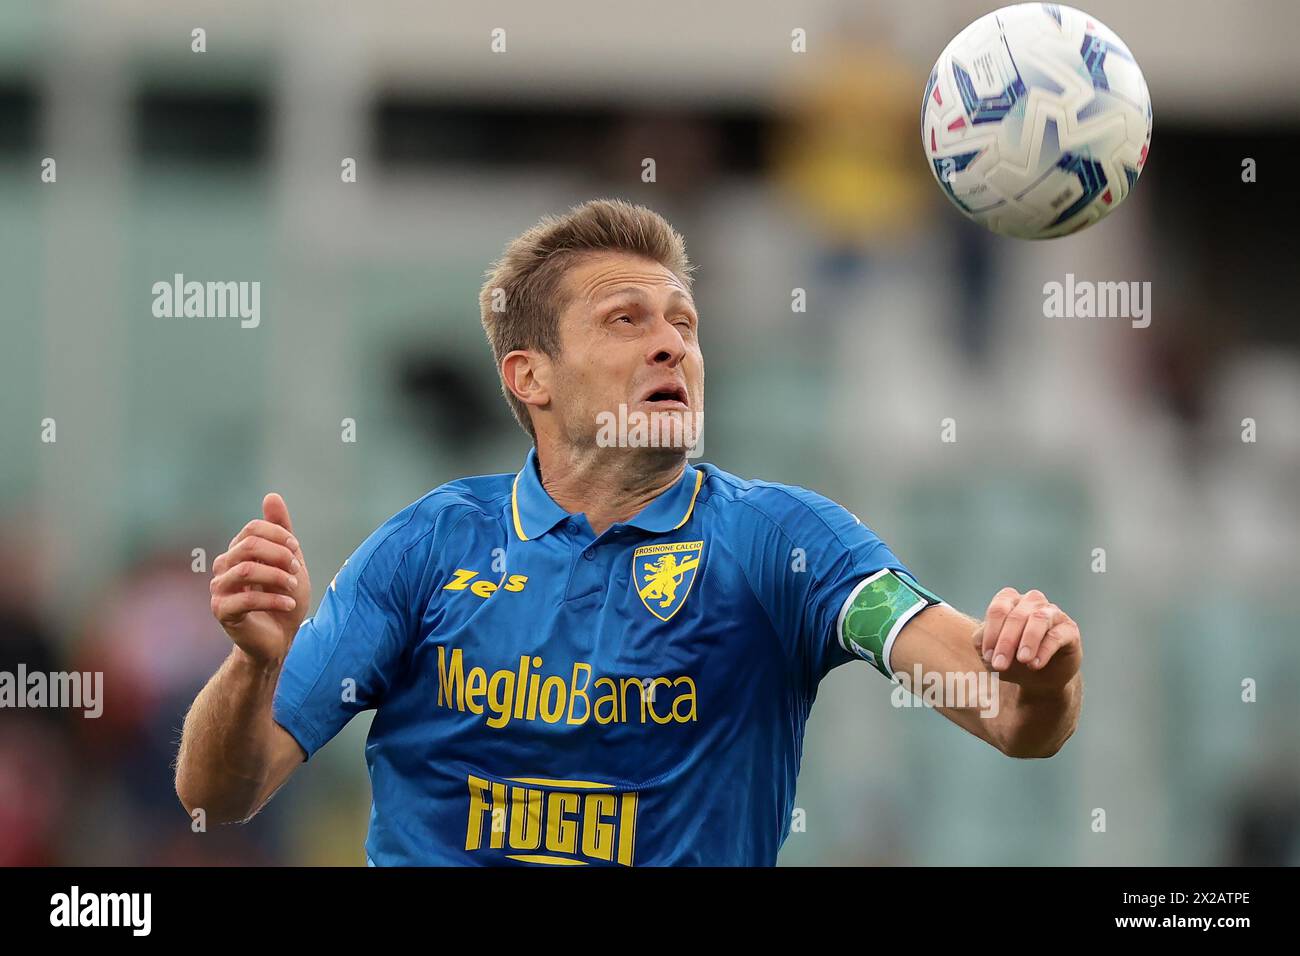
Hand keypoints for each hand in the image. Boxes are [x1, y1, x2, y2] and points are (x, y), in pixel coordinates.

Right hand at [210, 493, 311, 666]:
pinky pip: (247, 599)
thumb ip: (281, 531)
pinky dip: (274, 600)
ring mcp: (219, 589)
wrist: (279, 638)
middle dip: (279, 555)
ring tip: (293, 587)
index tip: (296, 550)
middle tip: (296, 568)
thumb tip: (271, 496)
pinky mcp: (222, 611)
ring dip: (277, 576)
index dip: (279, 536)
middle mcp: (223, 566)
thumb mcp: (289, 561)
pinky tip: (289, 604)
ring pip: (246, 570)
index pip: (253, 528)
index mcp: (237, 551)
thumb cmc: (283, 598)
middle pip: (249, 546)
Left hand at [973, 587, 1080, 690]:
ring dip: (1028, 640)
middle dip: (1006, 642)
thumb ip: (983, 644)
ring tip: (1022, 660)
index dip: (991, 633)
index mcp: (1010, 601)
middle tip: (999, 665)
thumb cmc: (1012, 660)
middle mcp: (1031, 602)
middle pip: (1016, 615)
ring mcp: (1052, 613)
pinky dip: (1044, 650)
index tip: (987, 657)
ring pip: (1039, 619)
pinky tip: (1035, 665)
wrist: (1041, 679)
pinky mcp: (1069, 629)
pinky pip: (1056, 635)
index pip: (998, 610)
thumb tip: (982, 642)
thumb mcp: (993, 655)